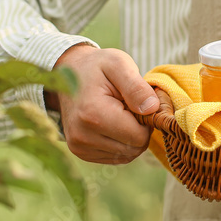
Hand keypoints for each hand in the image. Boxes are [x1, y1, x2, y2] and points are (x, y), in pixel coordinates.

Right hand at [47, 44, 159, 164]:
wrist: (68, 73)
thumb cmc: (98, 66)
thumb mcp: (119, 64)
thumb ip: (137, 87)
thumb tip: (153, 110)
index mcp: (93, 114)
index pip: (138, 137)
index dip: (148, 120)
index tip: (140, 101)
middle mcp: (82, 137)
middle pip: (133, 149)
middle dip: (140, 129)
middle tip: (131, 106)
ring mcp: (79, 147)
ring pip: (126, 155)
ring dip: (131, 136)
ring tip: (121, 112)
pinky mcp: (81, 152)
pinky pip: (115, 156)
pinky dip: (121, 142)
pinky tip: (113, 122)